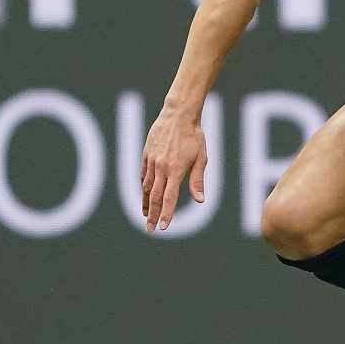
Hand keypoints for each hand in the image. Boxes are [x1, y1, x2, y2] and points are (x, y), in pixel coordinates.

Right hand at [140, 108, 207, 231]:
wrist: (178, 114)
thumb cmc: (195, 136)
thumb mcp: (201, 158)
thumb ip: (198, 180)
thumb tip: (200, 201)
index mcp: (175, 170)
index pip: (169, 198)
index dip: (166, 214)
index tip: (163, 227)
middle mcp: (161, 168)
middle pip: (154, 197)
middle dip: (152, 215)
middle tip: (150, 229)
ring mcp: (151, 161)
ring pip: (145, 187)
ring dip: (145, 203)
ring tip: (145, 215)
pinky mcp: (146, 154)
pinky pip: (142, 174)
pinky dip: (142, 187)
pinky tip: (144, 194)